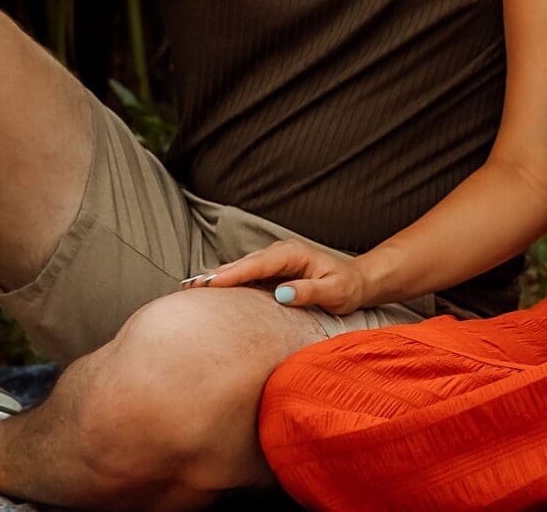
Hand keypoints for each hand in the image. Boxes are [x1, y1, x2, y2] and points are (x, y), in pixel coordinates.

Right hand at [183, 240, 373, 315]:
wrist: (358, 281)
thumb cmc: (348, 288)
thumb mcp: (335, 292)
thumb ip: (310, 292)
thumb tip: (282, 294)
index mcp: (294, 254)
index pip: (258, 264)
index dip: (233, 274)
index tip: (210, 284)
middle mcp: (281, 252)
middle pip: (243, 263)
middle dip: (216, 274)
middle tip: (189, 287)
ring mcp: (275, 260)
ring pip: (241, 267)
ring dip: (217, 276)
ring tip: (190, 287)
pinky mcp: (272, 270)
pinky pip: (246, 274)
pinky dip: (227, 279)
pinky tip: (208, 288)